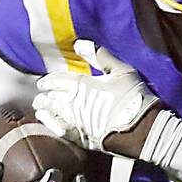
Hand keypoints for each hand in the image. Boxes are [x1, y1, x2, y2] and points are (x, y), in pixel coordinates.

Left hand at [34, 40, 162, 157]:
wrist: (142, 129)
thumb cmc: (134, 97)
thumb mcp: (121, 70)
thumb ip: (100, 56)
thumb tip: (79, 44)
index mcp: (82, 84)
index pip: (58, 80)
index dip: (49, 80)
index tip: (42, 82)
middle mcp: (74, 102)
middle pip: (53, 97)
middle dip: (45, 96)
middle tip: (40, 95)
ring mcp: (76, 121)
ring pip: (53, 113)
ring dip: (45, 109)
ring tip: (39, 108)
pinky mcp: (81, 137)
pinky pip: (59, 129)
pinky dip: (50, 124)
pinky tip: (46, 122)